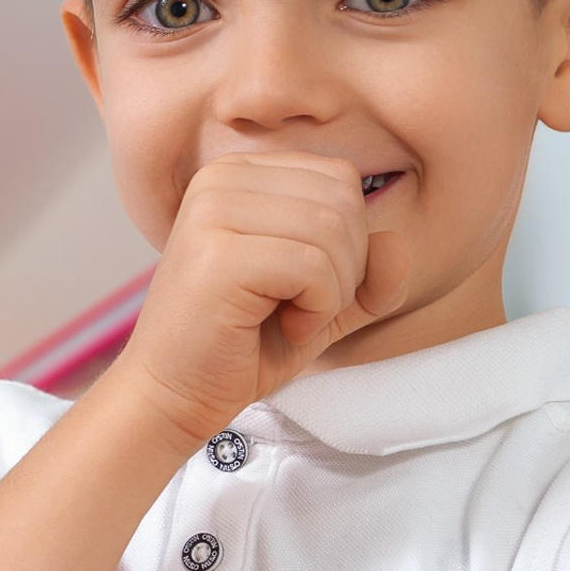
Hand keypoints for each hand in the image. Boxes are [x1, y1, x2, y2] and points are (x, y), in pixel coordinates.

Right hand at [109, 152, 412, 448]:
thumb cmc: (240, 349)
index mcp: (242, 173)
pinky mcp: (218, 253)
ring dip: (329, 293)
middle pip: (343, 199)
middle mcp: (222, 177)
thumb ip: (368, 275)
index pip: (340, 180)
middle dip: (344, 268)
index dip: (348, 245)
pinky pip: (313, 266)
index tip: (302, 290)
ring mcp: (214, 210)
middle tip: (299, 309)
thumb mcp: (321, 304)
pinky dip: (314, 309)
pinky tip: (280, 326)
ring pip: (333, 230)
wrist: (171, 397)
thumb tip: (398, 246)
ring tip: (287, 318)